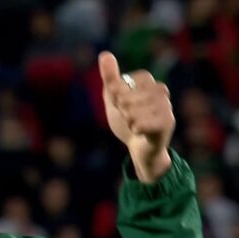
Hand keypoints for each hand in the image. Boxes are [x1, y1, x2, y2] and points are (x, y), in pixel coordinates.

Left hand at [99, 51, 173, 182]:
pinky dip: (136, 130)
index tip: (122, 104)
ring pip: (131, 112)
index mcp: (147, 81)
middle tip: (130, 118)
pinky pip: (141, 124)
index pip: (121, 83)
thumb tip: (104, 54)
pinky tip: (141, 132)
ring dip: (128, 122)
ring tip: (136, 125)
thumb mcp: (114, 99)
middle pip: (125, 98)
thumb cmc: (127, 120)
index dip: (116, 97)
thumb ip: (110, 78)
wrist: (139, 147)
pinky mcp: (168, 121)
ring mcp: (166, 105)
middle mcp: (160, 90)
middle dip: (121, 112)